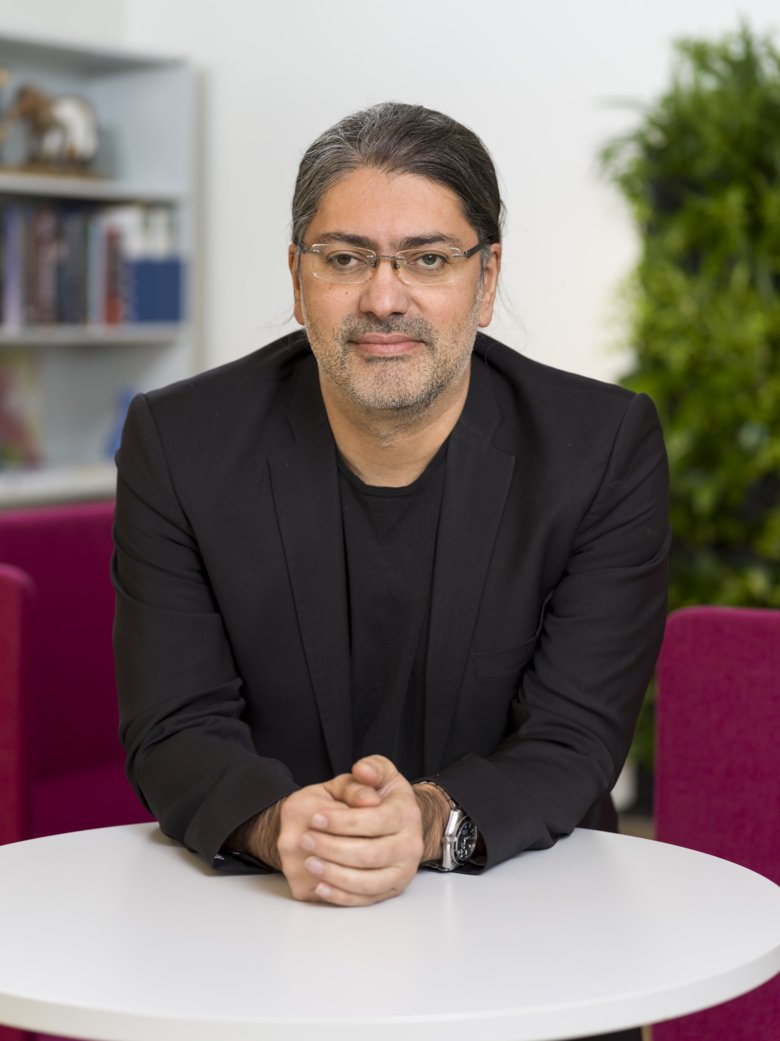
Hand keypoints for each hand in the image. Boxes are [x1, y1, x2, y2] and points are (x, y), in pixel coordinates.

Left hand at [282, 755, 423, 906]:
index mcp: (407, 814)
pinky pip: (365, 900)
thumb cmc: (384, 797)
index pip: (374, 821)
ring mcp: (402, 872)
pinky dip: (341, 896)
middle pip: (370, 854)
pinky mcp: (391, 890)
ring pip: (367, 882)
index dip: (342, 822)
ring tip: (310, 863)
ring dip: (335, 874)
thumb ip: (372, 768)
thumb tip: (362, 771)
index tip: (315, 818)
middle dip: (333, 848)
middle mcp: (410, 846)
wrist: (399, 823)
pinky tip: (321, 885)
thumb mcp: (382, 773)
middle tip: (305, 840)